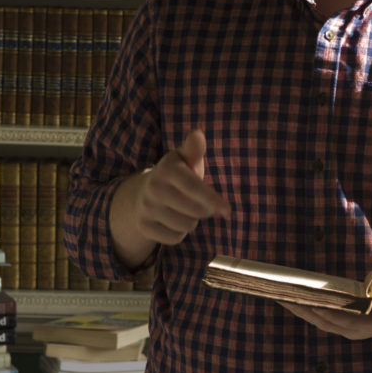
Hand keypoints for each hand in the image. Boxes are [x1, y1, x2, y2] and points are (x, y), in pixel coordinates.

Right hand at [109, 130, 229, 265]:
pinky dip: (178, 233)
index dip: (213, 200)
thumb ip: (194, 149)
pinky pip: (175, 238)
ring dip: (191, 221)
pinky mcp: (144, 227)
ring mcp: (147, 209)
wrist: (144, 192)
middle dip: (204, 210)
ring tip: (183, 209)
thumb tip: (197, 134)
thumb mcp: (186, 159)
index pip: (194, 188)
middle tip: (197, 201)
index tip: (228, 210)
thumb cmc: (177, 174)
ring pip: (187, 226)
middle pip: (196, 211)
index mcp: (167, 170)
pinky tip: (172, 220)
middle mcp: (154, 189)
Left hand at [279, 293, 371, 340]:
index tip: (302, 298)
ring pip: (318, 318)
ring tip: (277, 292)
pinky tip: (294, 295)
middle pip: (320, 319)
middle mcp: (352, 329)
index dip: (320, 309)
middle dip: (299, 307)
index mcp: (366, 326)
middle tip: (276, 292)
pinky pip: (322, 314)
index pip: (337, 318)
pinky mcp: (346, 320)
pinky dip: (307, 305)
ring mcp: (348, 326)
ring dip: (298, 306)